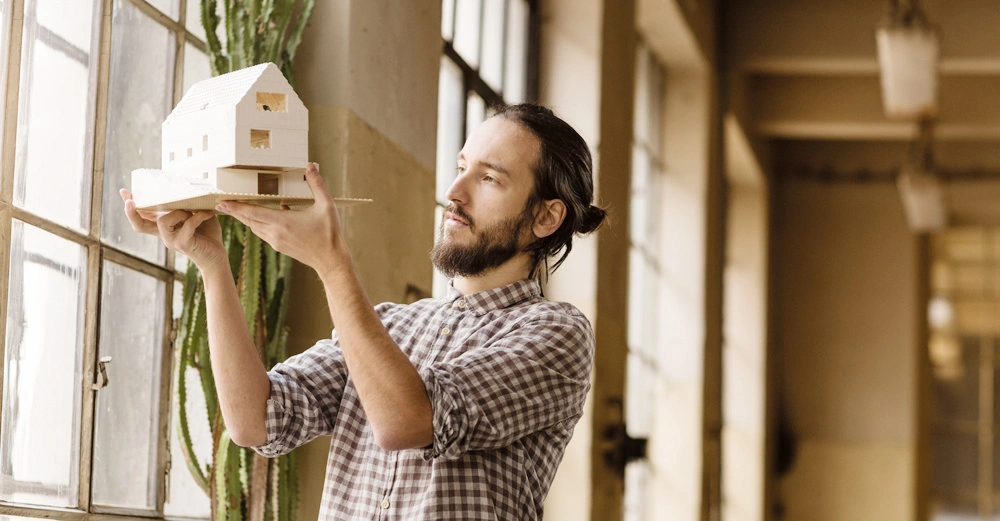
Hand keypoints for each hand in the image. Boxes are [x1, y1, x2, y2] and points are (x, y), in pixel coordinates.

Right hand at [120, 188, 225, 268]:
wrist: (216, 257)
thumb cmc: (207, 235)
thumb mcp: (195, 215)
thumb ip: (186, 205)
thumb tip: (184, 188)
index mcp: (164, 227)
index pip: (143, 217)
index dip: (132, 206)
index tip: (123, 192)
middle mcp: (164, 235)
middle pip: (139, 225)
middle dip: (133, 211)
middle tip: (130, 200)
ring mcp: (171, 241)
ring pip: (163, 222)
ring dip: (178, 212)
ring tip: (191, 211)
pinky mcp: (183, 244)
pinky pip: (187, 226)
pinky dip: (197, 217)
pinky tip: (207, 214)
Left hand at [215, 163, 349, 276]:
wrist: (331, 261)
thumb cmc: (329, 234)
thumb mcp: (326, 206)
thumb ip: (317, 184)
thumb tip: (310, 166)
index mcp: (283, 222)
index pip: (252, 212)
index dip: (235, 206)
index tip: (221, 202)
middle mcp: (275, 233)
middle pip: (248, 220)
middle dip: (234, 211)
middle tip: (221, 203)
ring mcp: (276, 242)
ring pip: (254, 227)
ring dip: (245, 218)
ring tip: (238, 209)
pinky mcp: (280, 247)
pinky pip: (263, 233)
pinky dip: (258, 224)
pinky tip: (265, 217)